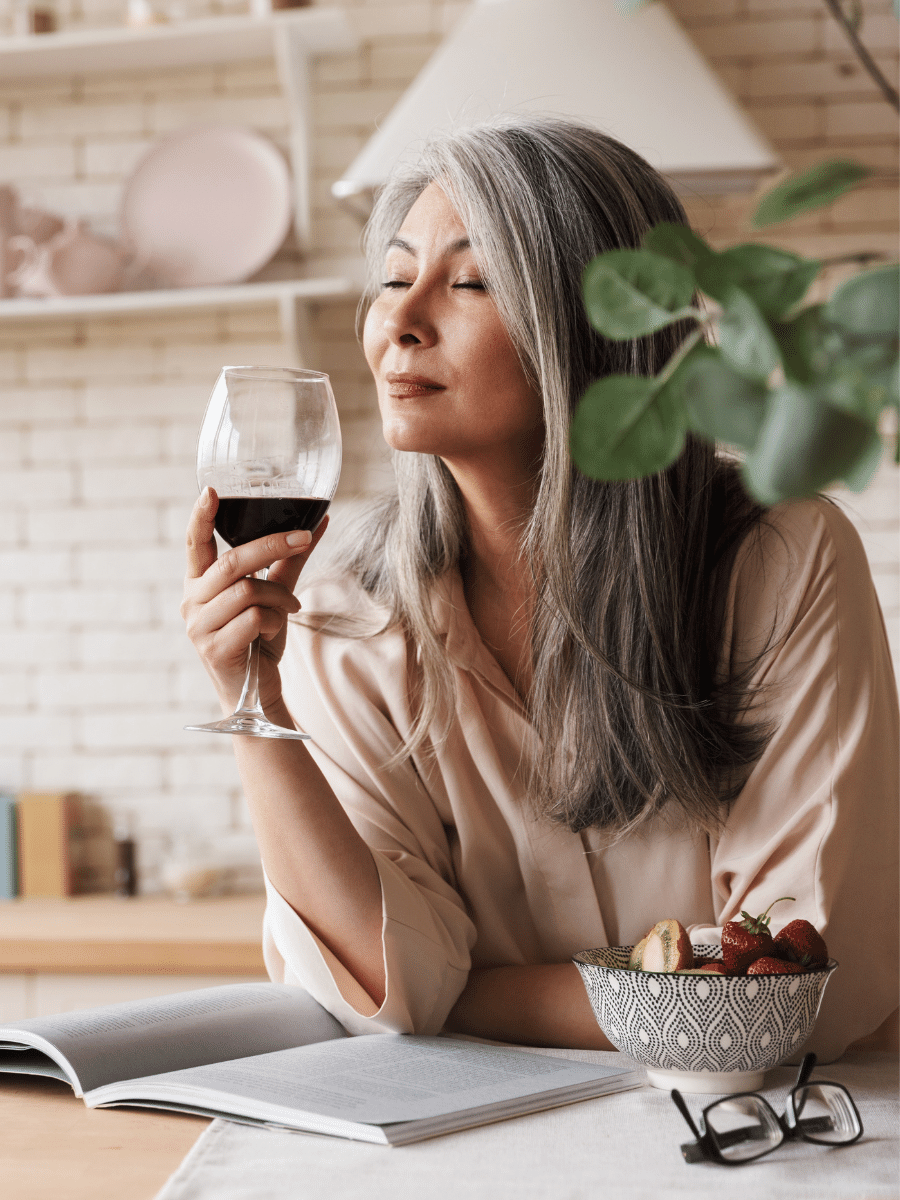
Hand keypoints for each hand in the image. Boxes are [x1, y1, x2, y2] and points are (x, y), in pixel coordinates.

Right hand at [181, 487, 328, 713]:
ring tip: (290, 609)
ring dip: (280, 598)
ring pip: (247, 591)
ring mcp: (199, 626)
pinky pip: (253, 618)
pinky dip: (274, 621)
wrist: (256, 694)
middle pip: (231, 562)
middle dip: (271, 545)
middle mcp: (192, 601)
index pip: (195, 543)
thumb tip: (318, 522)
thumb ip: (289, 561)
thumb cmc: (259, 641)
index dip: (200, 516)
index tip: (212, 490)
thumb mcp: (275, 595)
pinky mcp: (214, 648)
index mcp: (200, 583)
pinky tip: (273, 632)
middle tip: (304, 537)